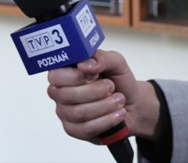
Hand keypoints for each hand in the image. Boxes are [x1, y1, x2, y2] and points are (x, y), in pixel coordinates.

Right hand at [46, 50, 160, 142]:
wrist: (132, 104)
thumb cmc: (118, 81)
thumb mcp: (115, 62)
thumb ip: (101, 57)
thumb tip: (84, 64)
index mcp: (64, 71)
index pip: (55, 75)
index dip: (75, 76)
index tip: (95, 74)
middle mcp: (59, 91)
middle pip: (66, 95)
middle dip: (94, 91)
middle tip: (111, 86)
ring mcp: (64, 112)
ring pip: (78, 113)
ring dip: (104, 106)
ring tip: (119, 100)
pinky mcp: (73, 129)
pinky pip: (85, 129)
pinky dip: (106, 121)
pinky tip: (118, 114)